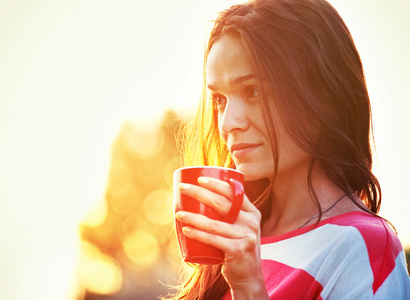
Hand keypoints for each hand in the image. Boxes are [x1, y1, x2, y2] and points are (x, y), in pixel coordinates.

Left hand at [175, 176, 268, 298]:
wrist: (249, 276)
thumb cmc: (237, 247)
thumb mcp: (239, 228)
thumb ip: (229, 214)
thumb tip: (201, 197)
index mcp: (252, 212)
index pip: (234, 192)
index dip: (216, 184)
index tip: (198, 178)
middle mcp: (251, 222)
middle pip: (222, 203)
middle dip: (199, 192)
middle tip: (183, 188)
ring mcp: (246, 236)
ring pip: (214, 223)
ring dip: (193, 217)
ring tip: (178, 213)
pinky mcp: (238, 250)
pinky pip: (213, 239)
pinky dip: (198, 234)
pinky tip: (185, 230)